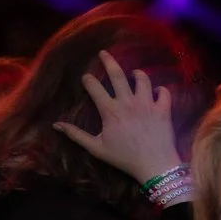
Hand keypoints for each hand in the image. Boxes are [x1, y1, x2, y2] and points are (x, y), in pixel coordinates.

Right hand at [54, 52, 184, 188]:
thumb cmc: (125, 158)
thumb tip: (56, 125)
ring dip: (137, 73)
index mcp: (110, 110)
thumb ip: (76, 135)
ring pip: (142, 79)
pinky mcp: (164, 110)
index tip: (86, 78)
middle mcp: (128, 102)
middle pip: (117, 74)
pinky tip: (156, 91)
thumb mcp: (97, 148)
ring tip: (134, 73)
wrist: (155, 167)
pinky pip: (164, 92)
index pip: (94, 86)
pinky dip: (160, 89)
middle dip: (108, 61)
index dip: (88, 80)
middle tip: (104, 53)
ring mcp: (147, 104)